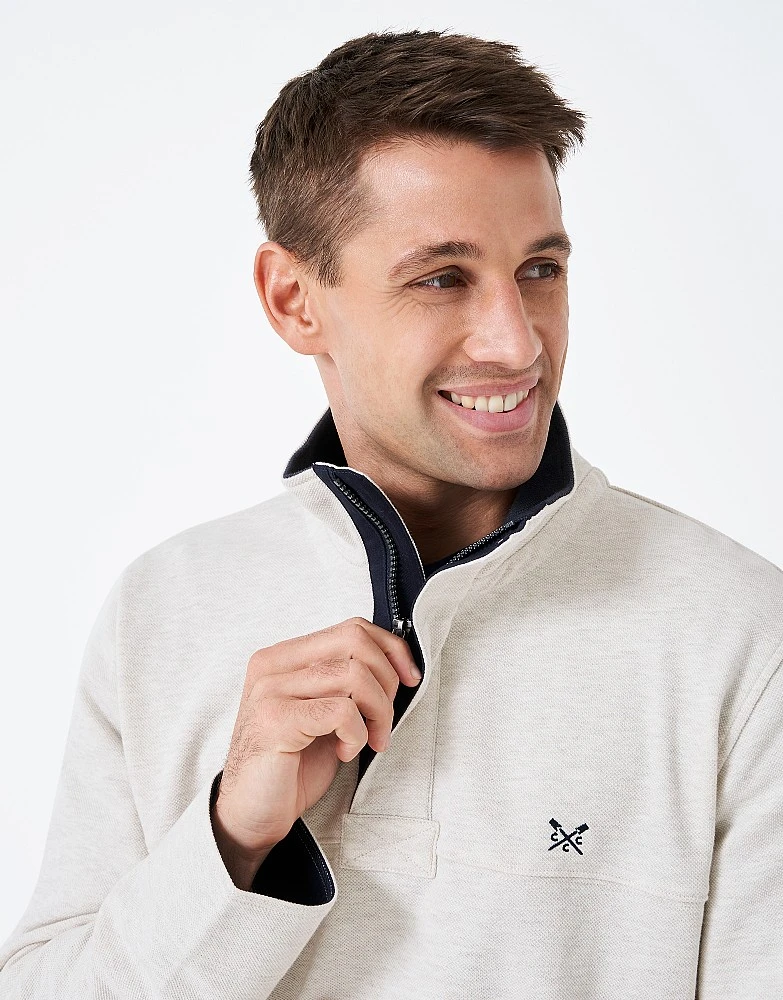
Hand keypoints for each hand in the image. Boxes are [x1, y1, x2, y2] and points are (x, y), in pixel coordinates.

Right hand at [210, 617, 421, 888]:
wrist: (251, 814)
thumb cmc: (291, 765)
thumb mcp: (325, 712)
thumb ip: (347, 683)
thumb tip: (399, 666)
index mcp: (284, 656)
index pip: (351, 628)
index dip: (391, 649)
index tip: (409, 678)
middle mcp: (273, 665)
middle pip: (355, 642)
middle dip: (387, 681)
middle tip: (384, 720)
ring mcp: (271, 690)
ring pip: (354, 674)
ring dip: (377, 712)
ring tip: (369, 740)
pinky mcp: (276, 720)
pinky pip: (341, 710)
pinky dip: (356, 734)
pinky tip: (344, 751)